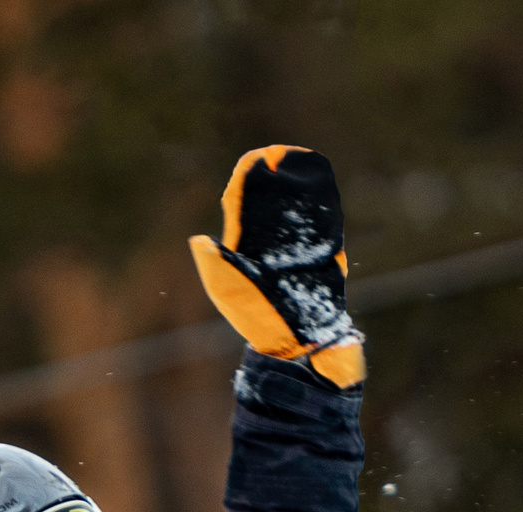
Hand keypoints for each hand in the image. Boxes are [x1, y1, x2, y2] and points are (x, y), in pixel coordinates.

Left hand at [189, 145, 364, 387]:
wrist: (296, 345)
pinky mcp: (323, 262)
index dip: (250, 183)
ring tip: (303, 166)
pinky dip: (323, 209)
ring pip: (299, 213)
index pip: (246, 206)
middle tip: (281, 156)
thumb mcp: (228, 291)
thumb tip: (198, 241)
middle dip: (277, 180)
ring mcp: (298, 253)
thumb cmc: (258, 320)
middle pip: (274, 204)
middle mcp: (272, 247)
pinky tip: (324, 193)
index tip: (255, 161)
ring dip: (301, 190)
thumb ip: (215, 264)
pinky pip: (323, 229)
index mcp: (247, 247)